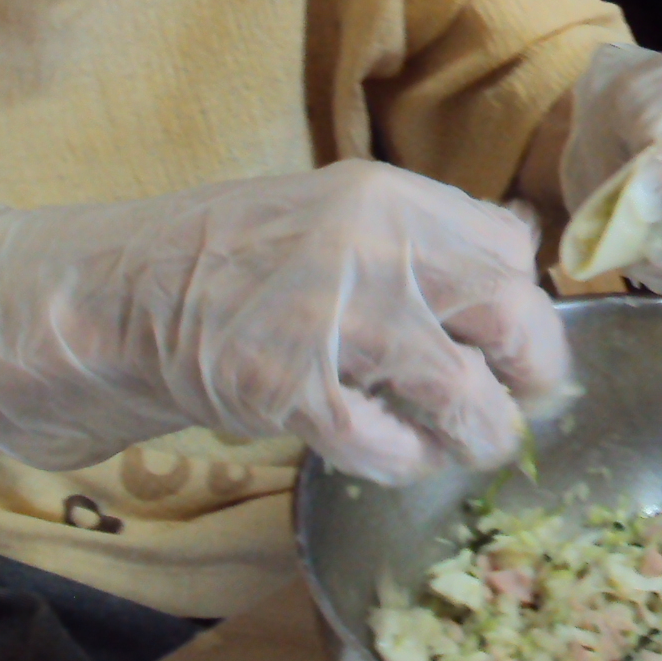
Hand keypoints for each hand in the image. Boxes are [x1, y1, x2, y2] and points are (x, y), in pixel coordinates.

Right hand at [0, 161, 569, 484]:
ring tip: (463, 445)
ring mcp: (335, 317)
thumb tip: (523, 260)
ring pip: (464, 395)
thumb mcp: (339, 214)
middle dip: (532, 374)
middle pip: (512, 315)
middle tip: (514, 404)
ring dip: (480, 435)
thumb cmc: (244, 259)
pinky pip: (386, 446)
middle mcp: (377, 246)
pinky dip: (403, 463)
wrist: (129, 290)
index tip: (515, 345)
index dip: (527, 305)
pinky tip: (391, 456)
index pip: (510, 248)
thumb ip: (422, 237)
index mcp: (392, 196)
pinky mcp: (293, 388)